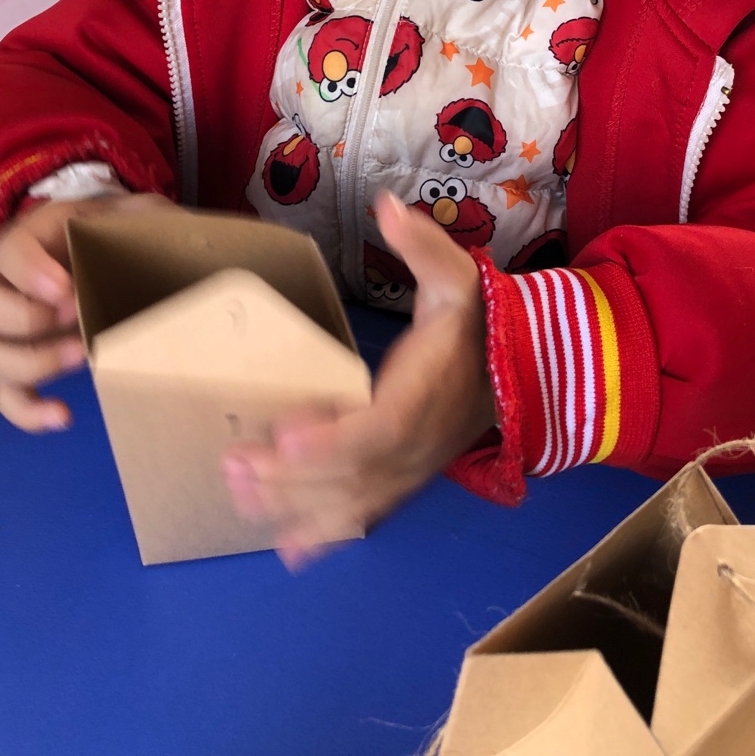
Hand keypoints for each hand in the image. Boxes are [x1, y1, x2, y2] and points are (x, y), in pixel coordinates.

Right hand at [0, 189, 172, 430]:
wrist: (146, 260)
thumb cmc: (141, 234)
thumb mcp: (149, 217)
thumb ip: (153, 220)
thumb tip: (183, 238)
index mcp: (40, 236)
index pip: (6, 248)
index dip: (27, 272)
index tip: (69, 291)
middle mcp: (13, 281)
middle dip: (21, 317)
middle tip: (75, 317)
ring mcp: (17, 327)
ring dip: (28, 362)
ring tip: (83, 357)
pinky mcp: (31, 364)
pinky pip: (7, 395)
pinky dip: (27, 411)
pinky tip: (63, 414)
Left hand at [223, 190, 495, 569]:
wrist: (518, 372)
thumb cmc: (477, 322)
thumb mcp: (458, 275)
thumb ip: (423, 245)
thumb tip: (387, 207)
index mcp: (428, 394)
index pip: (383, 427)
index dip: (336, 437)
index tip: (288, 431)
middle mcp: (418, 443)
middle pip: (354, 474)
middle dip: (291, 475)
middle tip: (236, 459)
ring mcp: (410, 470)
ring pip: (352, 502)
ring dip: (295, 507)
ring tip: (241, 494)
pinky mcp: (403, 482)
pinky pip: (365, 516)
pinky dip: (327, 534)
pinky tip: (288, 548)